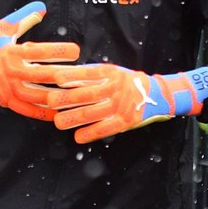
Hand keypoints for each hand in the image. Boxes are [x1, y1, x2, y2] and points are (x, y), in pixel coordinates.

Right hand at [0, 1, 80, 120]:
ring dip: (58, 97)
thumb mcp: (3, 27)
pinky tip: (58, 112)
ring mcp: (8, 89)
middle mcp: (10, 72)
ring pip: (37, 96)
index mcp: (11, 52)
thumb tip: (43, 7)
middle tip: (84, 76)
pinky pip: (28, 110)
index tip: (76, 50)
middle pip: (41, 76)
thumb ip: (24, 17)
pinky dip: (43, 113)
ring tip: (76, 95)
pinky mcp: (7, 102)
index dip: (57, 51)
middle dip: (64, 76)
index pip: (38, 52)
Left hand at [45, 64, 207, 142]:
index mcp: (111, 73)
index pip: (89, 73)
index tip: (57, 79)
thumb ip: (91, 74)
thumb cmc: (126, 82)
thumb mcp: (112, 71)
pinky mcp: (125, 122)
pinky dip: (90, 133)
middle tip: (50, 102)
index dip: (73, 76)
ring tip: (58, 122)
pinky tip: (77, 137)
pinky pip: (105, 128)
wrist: (157, 95)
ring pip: (93, 112)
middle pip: (88, 94)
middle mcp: (115, 88)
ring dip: (73, 118)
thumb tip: (62, 76)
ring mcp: (120, 106)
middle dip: (67, 98)